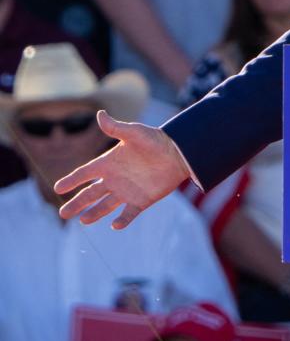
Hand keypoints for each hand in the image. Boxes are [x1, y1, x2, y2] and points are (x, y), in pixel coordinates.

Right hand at [54, 111, 189, 229]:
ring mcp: (127, 191)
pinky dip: (122, 220)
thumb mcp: (134, 133)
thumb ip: (116, 128)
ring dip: (95, 213)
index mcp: (109, 163)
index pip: (85, 173)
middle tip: (63, 213)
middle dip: (77, 203)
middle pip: (91, 194)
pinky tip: (115, 226)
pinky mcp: (142, 200)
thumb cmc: (156, 140)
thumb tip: (100, 114)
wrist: (179, 152)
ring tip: (83, 220)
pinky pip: (129, 213)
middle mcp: (115, 179)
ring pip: (106, 206)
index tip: (58, 187)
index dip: (72, 180)